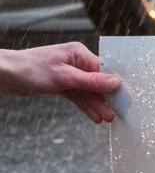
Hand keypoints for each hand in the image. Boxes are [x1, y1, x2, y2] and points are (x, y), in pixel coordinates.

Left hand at [0, 43, 121, 122]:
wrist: (4, 76)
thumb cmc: (30, 70)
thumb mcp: (64, 77)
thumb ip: (91, 81)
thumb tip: (116, 82)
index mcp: (78, 53)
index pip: (103, 70)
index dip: (114, 85)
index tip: (124, 98)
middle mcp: (75, 62)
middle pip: (97, 82)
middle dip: (105, 99)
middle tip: (115, 113)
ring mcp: (68, 74)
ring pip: (87, 91)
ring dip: (96, 105)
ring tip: (106, 119)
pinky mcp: (61, 84)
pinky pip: (78, 96)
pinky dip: (85, 105)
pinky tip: (94, 116)